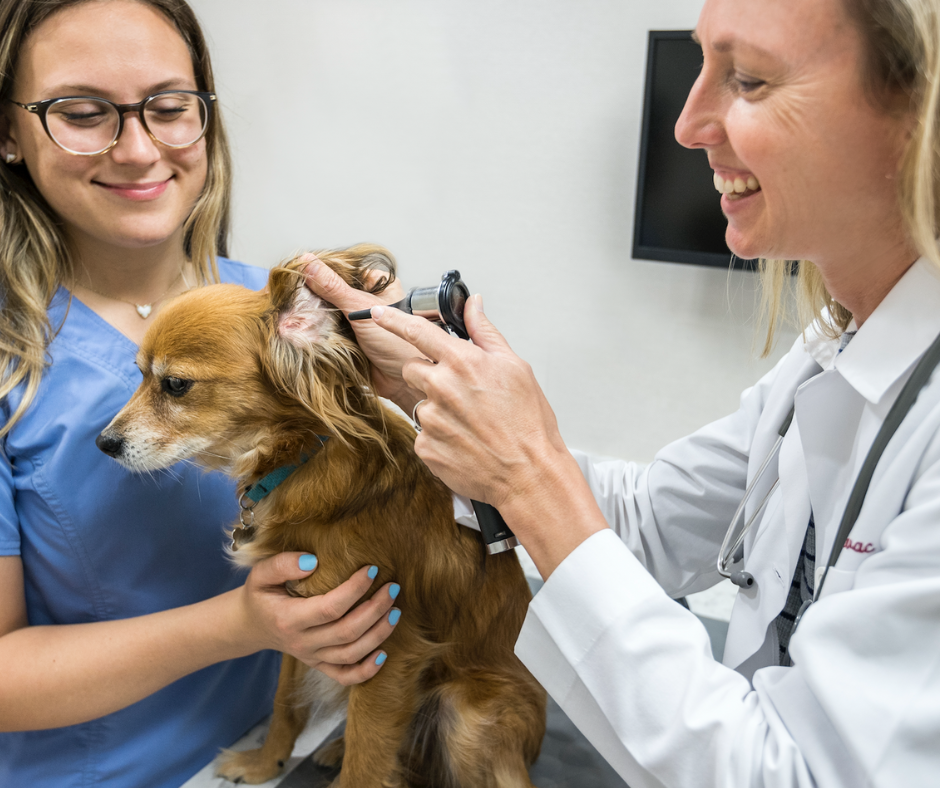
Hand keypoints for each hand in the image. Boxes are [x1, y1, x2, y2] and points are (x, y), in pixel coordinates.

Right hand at [239, 553, 399, 684]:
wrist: (251, 625)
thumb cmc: (260, 594)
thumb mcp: (260, 574)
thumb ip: (283, 564)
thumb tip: (313, 561)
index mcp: (289, 619)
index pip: (329, 608)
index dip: (354, 590)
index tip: (372, 569)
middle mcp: (302, 643)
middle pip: (346, 632)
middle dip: (375, 610)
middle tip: (393, 587)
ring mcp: (312, 658)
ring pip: (351, 654)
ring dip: (378, 635)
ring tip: (395, 611)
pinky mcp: (319, 666)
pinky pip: (345, 676)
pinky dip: (366, 671)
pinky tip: (384, 654)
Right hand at [303, 259, 424, 410]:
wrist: (403, 384)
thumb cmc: (398, 343)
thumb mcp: (361, 308)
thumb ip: (333, 287)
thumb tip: (308, 262)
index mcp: (377, 285)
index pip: (343, 270)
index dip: (320, 271)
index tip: (297, 271)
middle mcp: (367, 302)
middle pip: (331, 293)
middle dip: (312, 297)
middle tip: (289, 295)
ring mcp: (356, 323)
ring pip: (327, 313)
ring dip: (311, 316)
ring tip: (289, 313)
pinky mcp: (348, 342)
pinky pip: (326, 333)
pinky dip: (314, 333)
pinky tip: (297, 329)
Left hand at [366, 295, 567, 508]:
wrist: (528, 473)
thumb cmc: (527, 424)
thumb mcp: (515, 367)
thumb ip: (485, 333)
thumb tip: (473, 305)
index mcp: (462, 362)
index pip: (417, 331)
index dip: (393, 320)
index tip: (378, 313)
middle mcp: (441, 388)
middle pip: (412, 369)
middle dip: (428, 375)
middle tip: (458, 391)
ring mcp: (430, 419)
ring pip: (419, 403)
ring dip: (436, 408)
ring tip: (469, 422)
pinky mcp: (425, 447)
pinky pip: (423, 434)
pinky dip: (439, 436)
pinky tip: (463, 441)